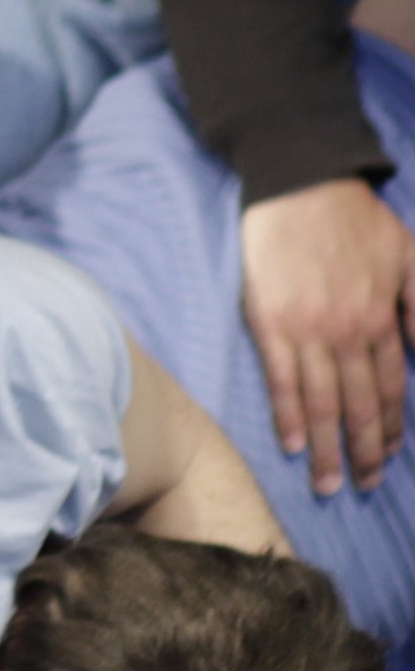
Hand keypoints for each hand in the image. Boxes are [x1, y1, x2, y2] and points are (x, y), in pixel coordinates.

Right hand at [237, 174, 411, 496]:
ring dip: (327, 447)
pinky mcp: (269, 323)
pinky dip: (288, 414)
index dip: (392, 425)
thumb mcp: (411, 256)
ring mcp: (305, 331)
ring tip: (327, 483)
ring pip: (321, 402)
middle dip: (363, 451)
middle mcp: (346, 333)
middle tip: (361, 484)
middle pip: (358, 405)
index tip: (389, 454)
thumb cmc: (356, 218)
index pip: (390, 387)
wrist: (300, 186)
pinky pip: (281, 378)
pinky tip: (294, 443)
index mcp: (380, 319)